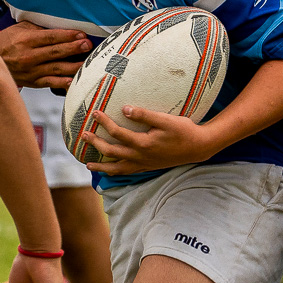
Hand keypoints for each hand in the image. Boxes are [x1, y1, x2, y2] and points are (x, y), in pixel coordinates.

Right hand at [0, 21, 92, 88]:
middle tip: (87, 45)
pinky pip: (50, 83)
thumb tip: (61, 25)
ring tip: (87, 63)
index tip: (81, 34)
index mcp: (26, 40)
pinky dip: (62, 83)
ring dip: (73, 65)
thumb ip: (40, 27)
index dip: (68, 36)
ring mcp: (31, 71)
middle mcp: (29, 56)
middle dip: (74, 48)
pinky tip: (73, 81)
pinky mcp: (33, 82)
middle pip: (56, 52)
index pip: (51, 37)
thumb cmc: (8, 41)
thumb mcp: (21, 28)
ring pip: (56, 68)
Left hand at [83, 107, 217, 174]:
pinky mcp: (148, 167)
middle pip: (112, 152)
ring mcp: (144, 164)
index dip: (104, 122)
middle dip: (96, 144)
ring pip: (118, 169)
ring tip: (88, 165)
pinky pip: (127, 172)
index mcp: (143, 144)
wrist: (198, 147)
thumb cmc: (183, 131)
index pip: (118, 133)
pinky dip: (116, 172)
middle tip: (83, 135)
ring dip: (102, 167)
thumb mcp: (166, 120)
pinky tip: (111, 170)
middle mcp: (141, 156)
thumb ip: (144, 115)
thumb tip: (124, 109)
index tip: (94, 113)